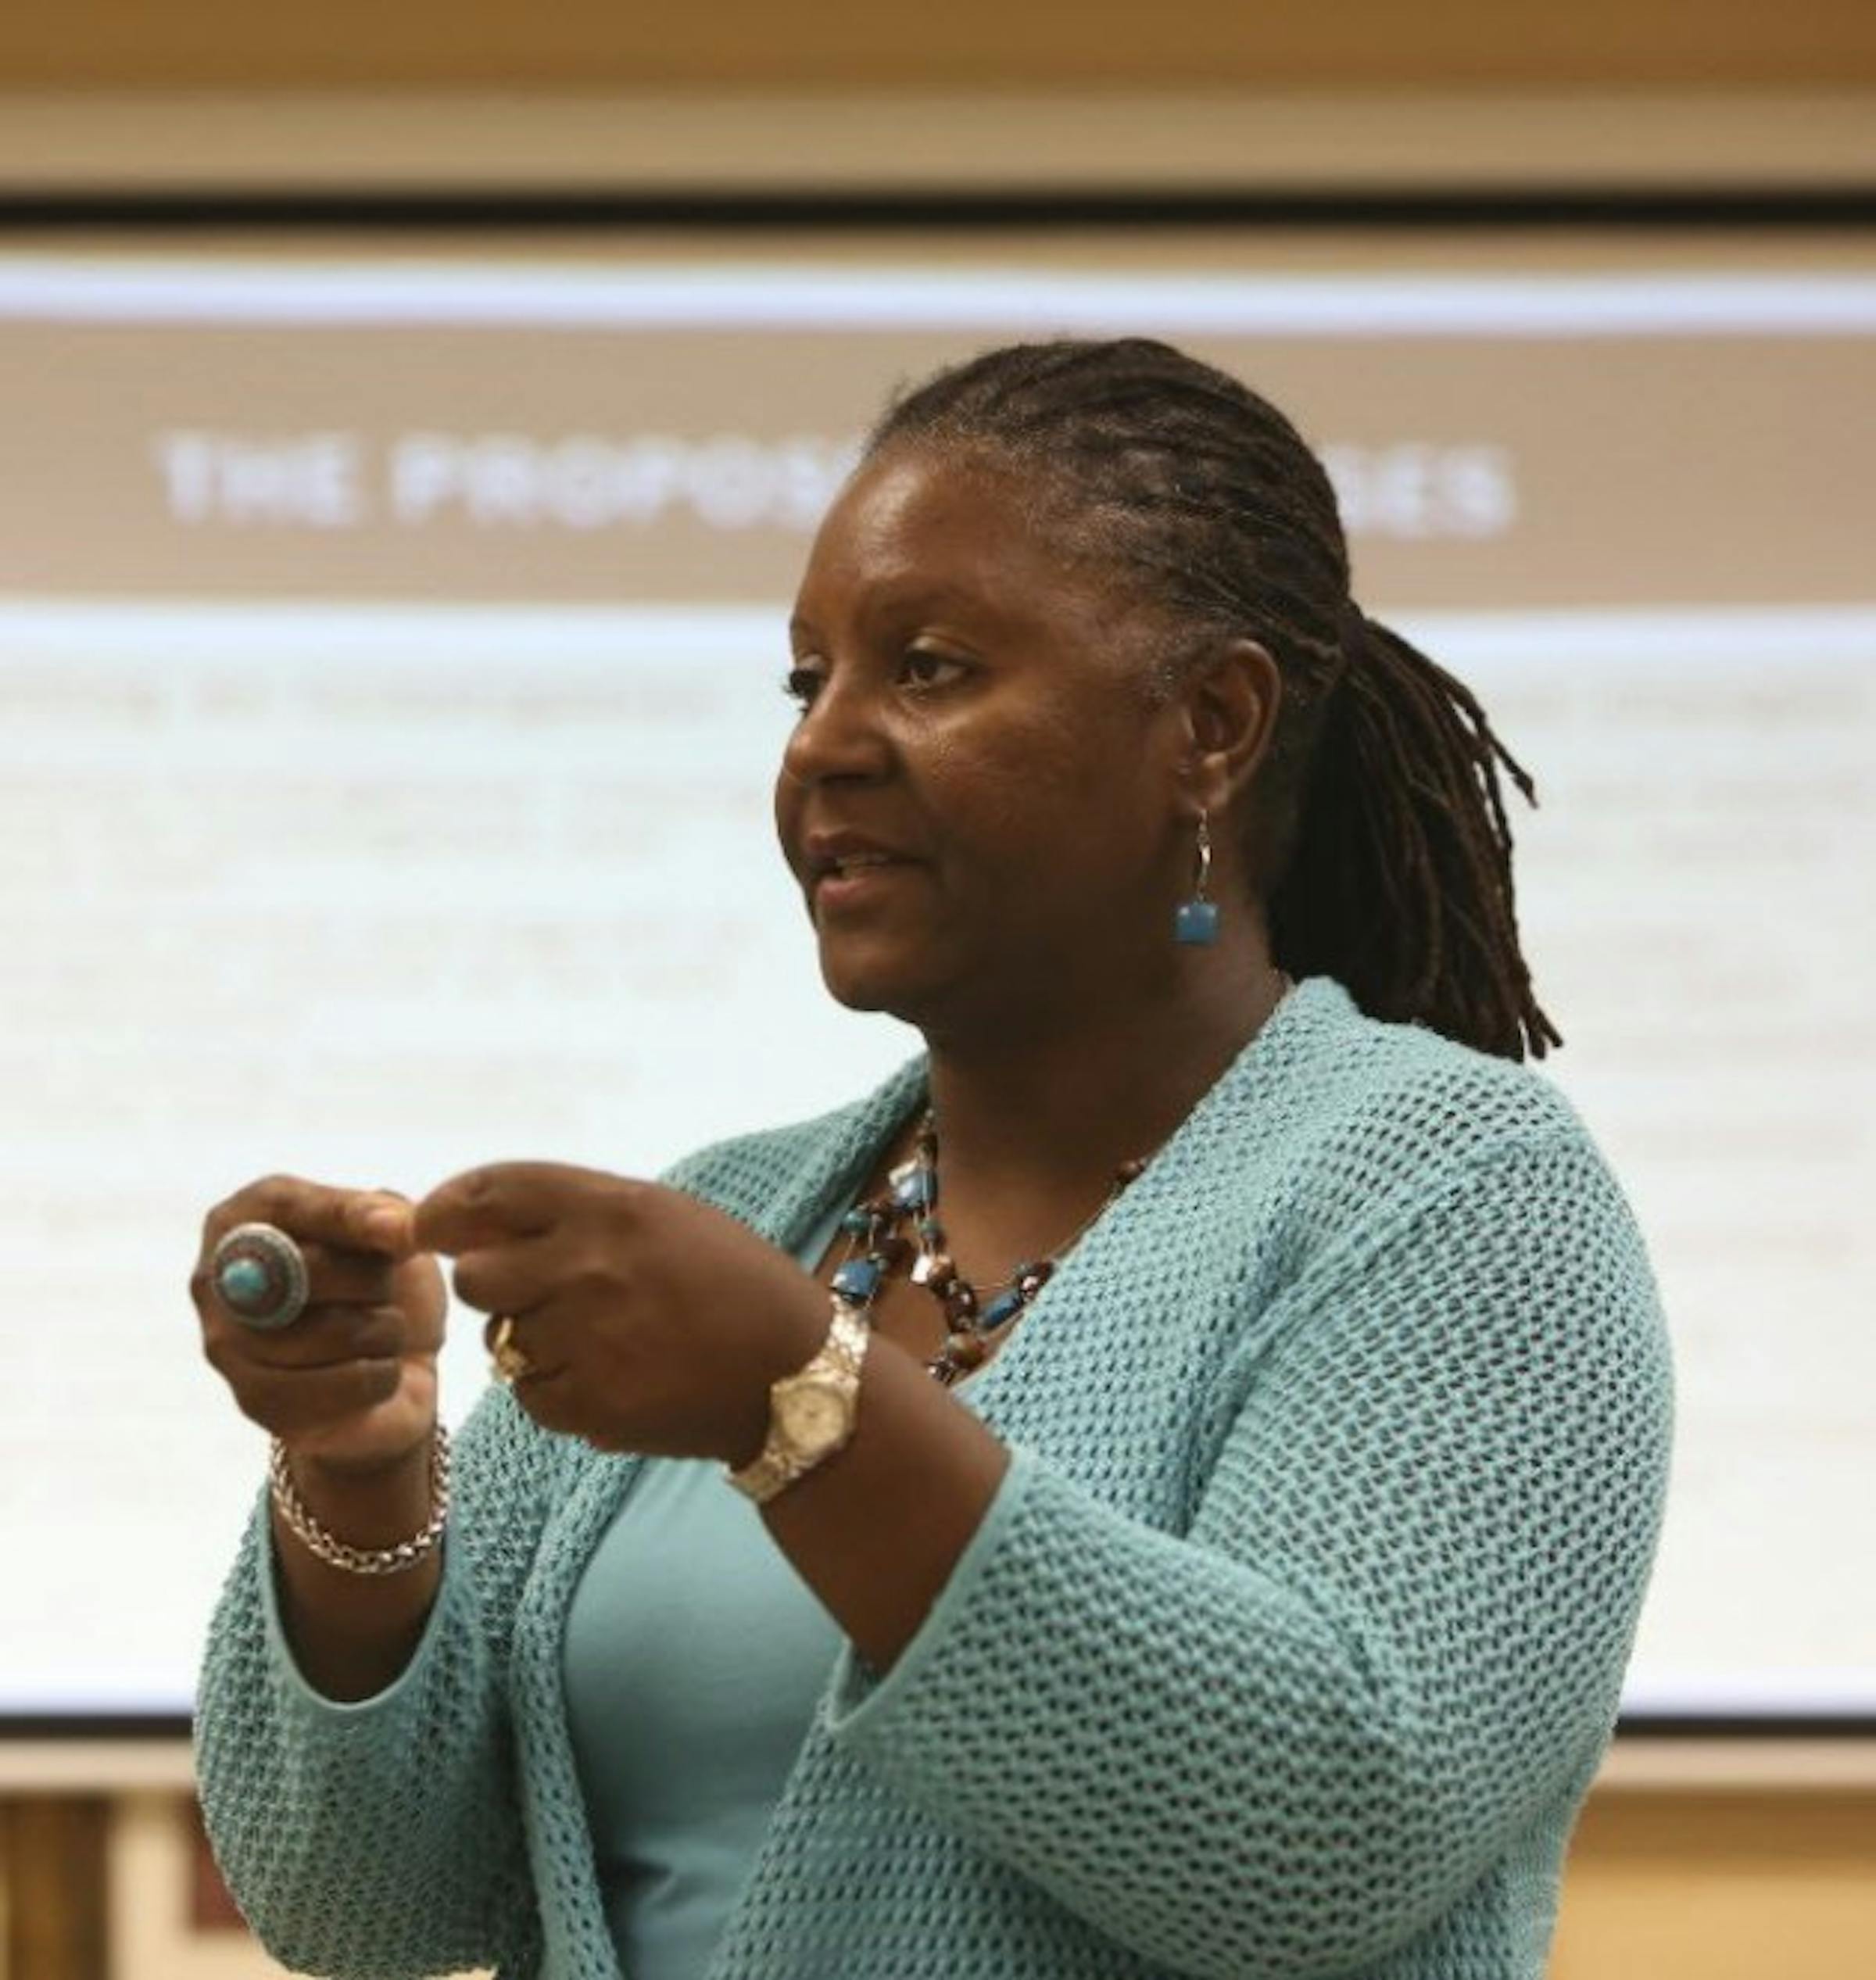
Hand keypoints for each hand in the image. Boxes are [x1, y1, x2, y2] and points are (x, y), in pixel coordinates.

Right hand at [190, 1178, 445, 1472]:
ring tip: (383, 1331)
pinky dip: (379, 1377)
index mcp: (245, 1217)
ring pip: (327, 1332)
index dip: (347, 1217)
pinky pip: (338, 1385)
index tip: (399, 1231)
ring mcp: (226, 1345)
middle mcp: (217, 1278)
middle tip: (386, 1290)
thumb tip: (395, 1228)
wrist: (399, 1365)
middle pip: (304, 1269)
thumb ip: (386, 1215)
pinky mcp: (255, 1401)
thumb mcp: (390, 1233)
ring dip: (383, 1331)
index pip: (288, 1206)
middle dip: (373, 1280)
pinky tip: (380, 1370)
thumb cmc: (384, 1284)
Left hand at [404, 1163, 828, 1462]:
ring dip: (531, 1340)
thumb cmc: (731, 1283)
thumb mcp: (665, 1216)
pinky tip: (612, 1377)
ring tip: (598, 1339)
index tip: (431, 1223)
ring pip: (500, 1340)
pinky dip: (557, 1390)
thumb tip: (475, 1218)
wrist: (792, 1374)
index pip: (489, 1193)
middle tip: (540, 1294)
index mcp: (611, 1207)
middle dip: (493, 1286)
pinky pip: (529, 1394)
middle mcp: (588, 1267)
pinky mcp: (588, 1404)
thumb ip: (576, 1211)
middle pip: (474, 1276)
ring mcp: (585, 1339)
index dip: (446, 1208)